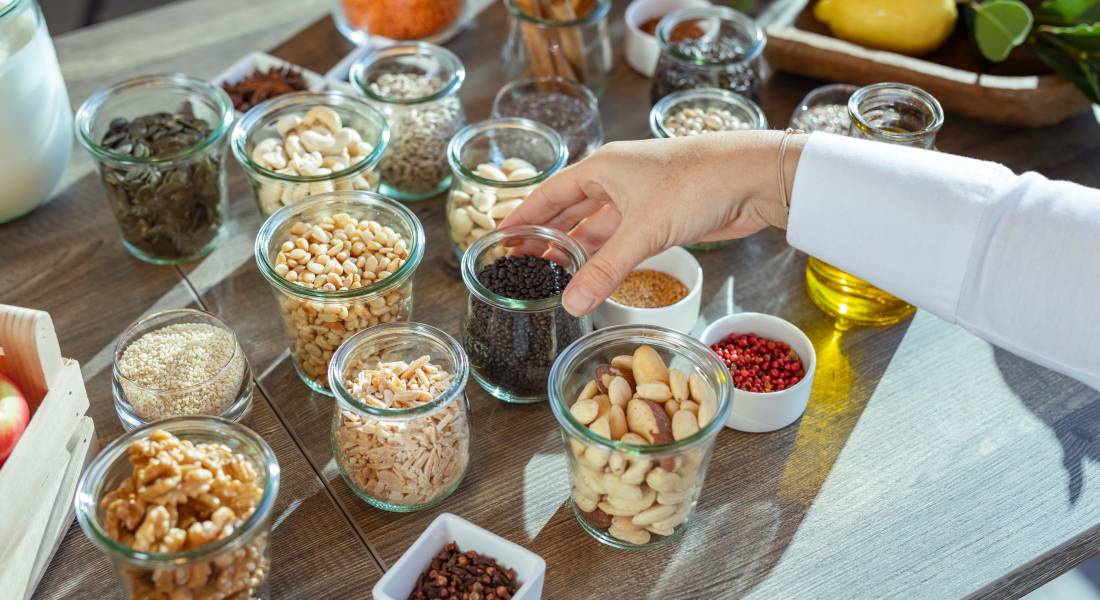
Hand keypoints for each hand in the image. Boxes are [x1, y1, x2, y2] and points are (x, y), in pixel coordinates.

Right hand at [500, 130, 804, 315]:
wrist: (754, 177)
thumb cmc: (696, 184)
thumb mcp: (643, 230)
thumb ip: (604, 270)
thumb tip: (570, 305)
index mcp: (602, 168)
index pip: (550, 194)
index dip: (525, 216)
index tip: (500, 235)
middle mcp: (616, 180)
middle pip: (571, 211)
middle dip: (548, 236)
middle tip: (521, 263)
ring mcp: (640, 199)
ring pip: (598, 227)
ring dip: (578, 250)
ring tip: (551, 273)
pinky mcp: (662, 217)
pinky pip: (623, 239)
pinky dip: (607, 257)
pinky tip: (595, 274)